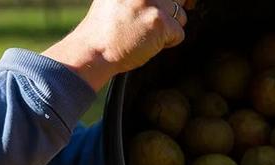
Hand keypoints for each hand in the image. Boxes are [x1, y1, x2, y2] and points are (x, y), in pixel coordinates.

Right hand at [43, 0, 195, 91]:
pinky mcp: (161, 22)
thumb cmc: (103, 30)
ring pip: (181, 15)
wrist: (93, 50)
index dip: (169, 0)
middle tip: (156, 24)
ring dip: (170, 28)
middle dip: (172, 11)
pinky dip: (169, 43)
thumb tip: (162, 0)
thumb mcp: (115, 0)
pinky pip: (179, 33)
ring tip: (148, 35)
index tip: (169, 6)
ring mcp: (153, 3)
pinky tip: (149, 44)